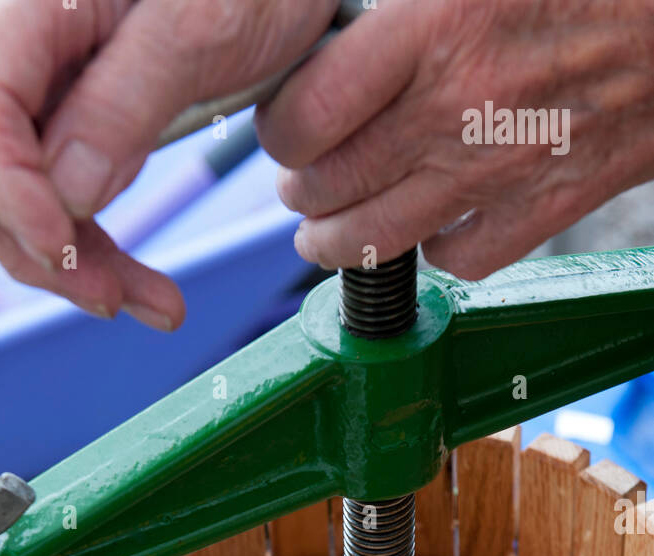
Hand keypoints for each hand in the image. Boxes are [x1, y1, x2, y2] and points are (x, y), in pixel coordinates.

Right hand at [0, 0, 336, 325]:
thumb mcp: (202, 27)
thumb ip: (125, 102)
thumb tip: (65, 193)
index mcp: (33, 3)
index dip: (8, 190)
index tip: (61, 249)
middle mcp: (20, 44)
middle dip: (39, 245)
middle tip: (111, 297)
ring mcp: (44, 87)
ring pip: (20, 197)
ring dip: (75, 265)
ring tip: (155, 305)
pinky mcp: (77, 121)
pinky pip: (63, 198)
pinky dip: (98, 249)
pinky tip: (149, 290)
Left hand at [257, 0, 653, 278]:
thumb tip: (349, 19)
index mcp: (436, 27)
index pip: (307, 116)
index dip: (281, 129)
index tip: (285, 125)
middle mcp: (456, 108)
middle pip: (331, 185)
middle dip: (299, 189)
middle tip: (300, 181)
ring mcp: (499, 170)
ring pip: (376, 240)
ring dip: (336, 242)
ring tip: (325, 231)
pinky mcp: (545, 207)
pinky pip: (459, 259)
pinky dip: (432, 254)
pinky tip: (427, 230)